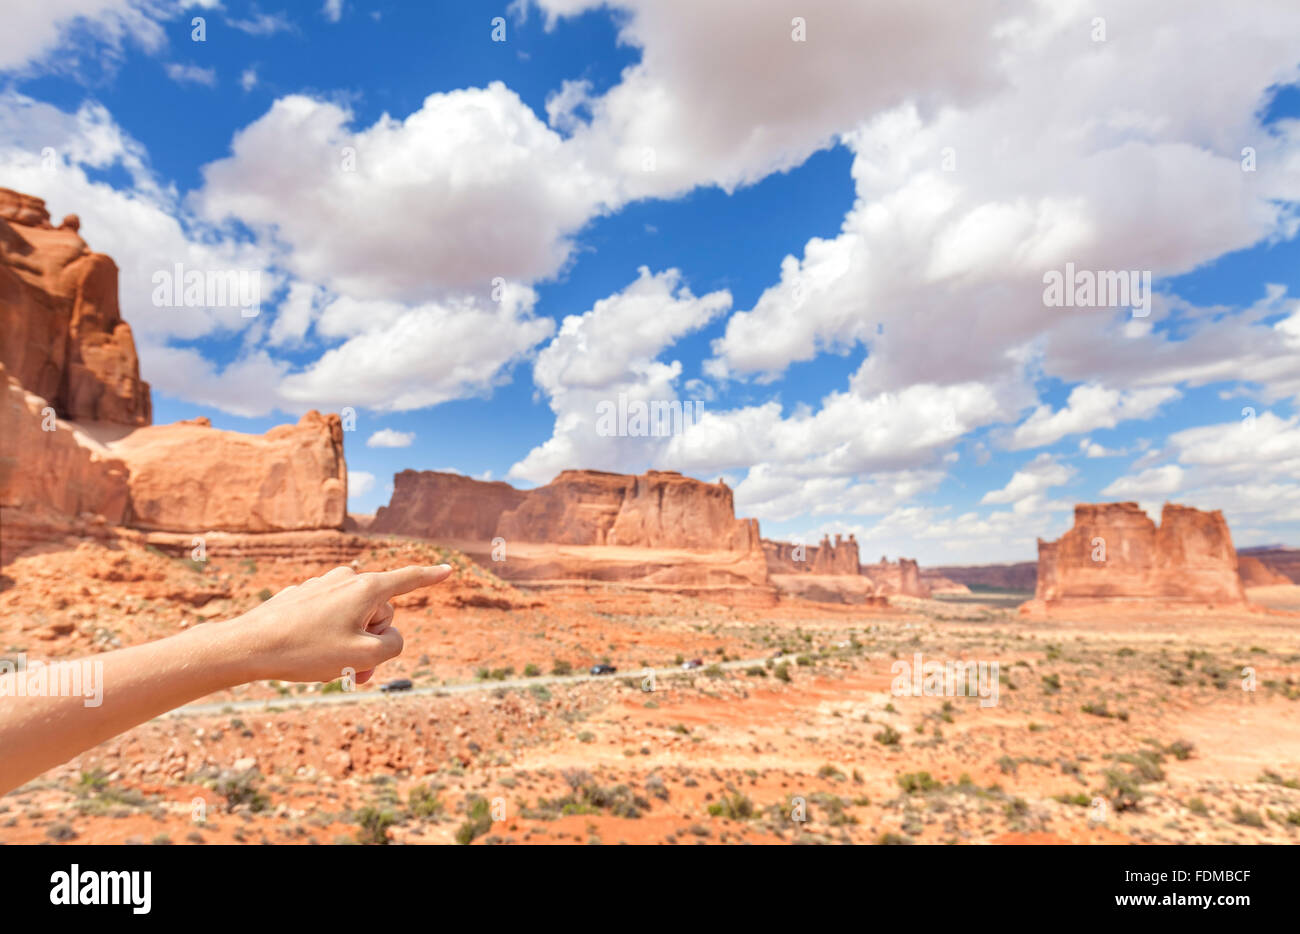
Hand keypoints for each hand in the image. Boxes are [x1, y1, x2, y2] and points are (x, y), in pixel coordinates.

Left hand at [225, 564, 451, 684]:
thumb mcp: (364, 656)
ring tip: (328, 668)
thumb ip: (393, 645)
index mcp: (367, 588)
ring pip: (354, 618)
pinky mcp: (303, 597)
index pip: (408, 580)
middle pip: (380, 613)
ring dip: (351, 645)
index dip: (431, 578)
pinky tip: (304, 652)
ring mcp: (323, 586)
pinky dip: (329, 639)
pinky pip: (330, 618)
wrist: (248, 646)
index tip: (448, 570)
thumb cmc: (306, 651)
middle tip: (354, 673)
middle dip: (374, 643)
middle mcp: (347, 580)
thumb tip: (387, 636)